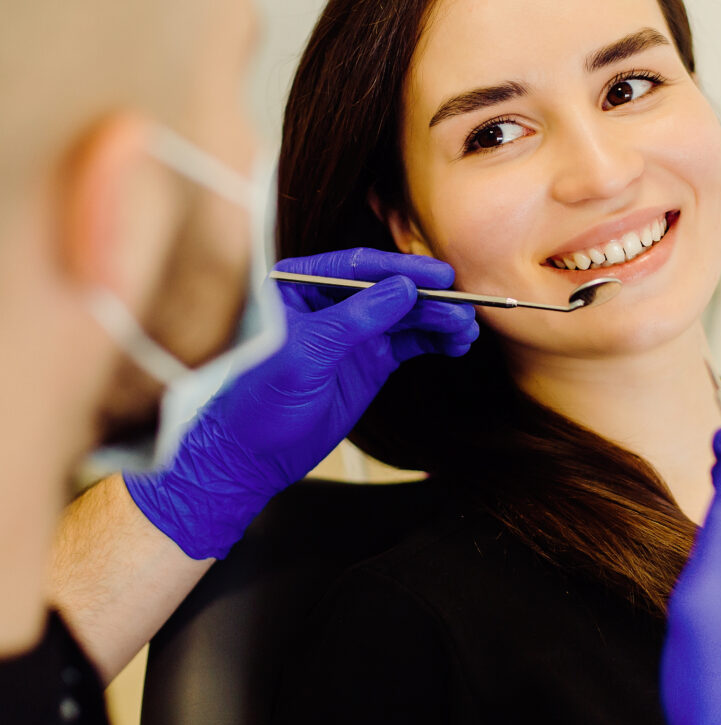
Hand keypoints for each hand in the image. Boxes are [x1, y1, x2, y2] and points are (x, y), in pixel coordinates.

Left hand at [124, 249, 477, 558]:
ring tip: (466, 328)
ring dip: (438, 319)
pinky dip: (434, 341)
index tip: (439, 276)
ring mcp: (354, 332)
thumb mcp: (303, 354)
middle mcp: (332, 303)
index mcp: (301, 286)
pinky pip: (409, 342)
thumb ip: (354, 319)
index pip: (359, 267)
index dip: (402, 269)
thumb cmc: (256, 401)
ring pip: (406, 314)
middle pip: (391, 288)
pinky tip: (455, 343)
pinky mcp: (370, 360)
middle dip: (429, 298)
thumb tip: (403, 289)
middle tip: (464, 306)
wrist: (250, 458)